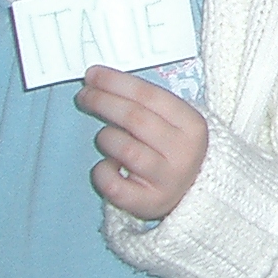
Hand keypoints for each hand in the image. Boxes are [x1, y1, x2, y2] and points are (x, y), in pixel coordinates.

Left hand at [75, 66, 208, 219]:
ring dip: (106, 138)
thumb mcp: (174, 123)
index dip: (117, 83)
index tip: (92, 74)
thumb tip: (101, 82)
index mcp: (193, 125)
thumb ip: (146, 104)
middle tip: (84, 96)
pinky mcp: (149, 203)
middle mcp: (184, 152)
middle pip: (135, 118)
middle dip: (103, 102)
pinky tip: (107, 166)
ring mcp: (168, 180)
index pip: (150, 96)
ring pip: (124, 149)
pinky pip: (114, 185)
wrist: (193, 192)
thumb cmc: (173, 149)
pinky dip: (102, 172)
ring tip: (106, 138)